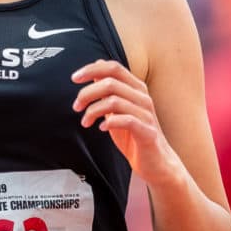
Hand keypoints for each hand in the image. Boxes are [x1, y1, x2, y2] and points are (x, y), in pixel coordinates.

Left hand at [72, 59, 180, 184]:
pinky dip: (110, 122)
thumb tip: (95, 70)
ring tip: (86, 121)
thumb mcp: (117, 109)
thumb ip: (108, 90)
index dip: (92, 69)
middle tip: (77, 106)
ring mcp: (146, 114)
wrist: (155, 162)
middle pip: (110, 83)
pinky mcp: (147, 132)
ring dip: (93, 110)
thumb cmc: (135, 135)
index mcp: (136, 88)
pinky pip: (126, 120)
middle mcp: (142, 97)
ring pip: (114, 100)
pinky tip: (102, 128)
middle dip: (87, 93)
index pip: (113, 68)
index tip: (75, 78)